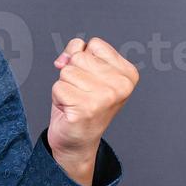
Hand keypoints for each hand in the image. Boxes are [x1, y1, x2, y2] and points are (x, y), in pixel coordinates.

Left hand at [48, 36, 138, 175]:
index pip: (94, 44)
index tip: (90, 79)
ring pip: (67, 72)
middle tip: (80, 93)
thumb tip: (66, 58)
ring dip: (65, 86)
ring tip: (75, 101)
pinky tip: (70, 109)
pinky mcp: (86, 109)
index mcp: (127, 73)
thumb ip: (78, 51)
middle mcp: (121, 85)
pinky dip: (58, 98)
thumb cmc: (82, 104)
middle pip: (79, 57)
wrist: (78, 141)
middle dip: (73, 73)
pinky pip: (58, 87)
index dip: (84, 58)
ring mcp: (105, 98)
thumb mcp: (86, 71)